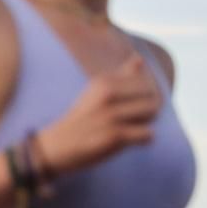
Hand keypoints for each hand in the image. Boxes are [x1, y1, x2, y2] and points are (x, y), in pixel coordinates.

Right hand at [35, 55, 160, 174]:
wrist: (54, 148)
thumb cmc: (79, 121)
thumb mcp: (95, 93)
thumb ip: (120, 75)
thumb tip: (140, 59)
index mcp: (103, 82)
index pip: (145, 81)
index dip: (145, 95)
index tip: (132, 106)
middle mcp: (108, 95)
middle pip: (152, 96)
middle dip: (149, 109)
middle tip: (133, 120)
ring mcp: (111, 115)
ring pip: (152, 113)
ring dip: (146, 123)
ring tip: (132, 129)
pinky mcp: (114, 136)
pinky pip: (147, 134)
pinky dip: (144, 140)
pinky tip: (132, 142)